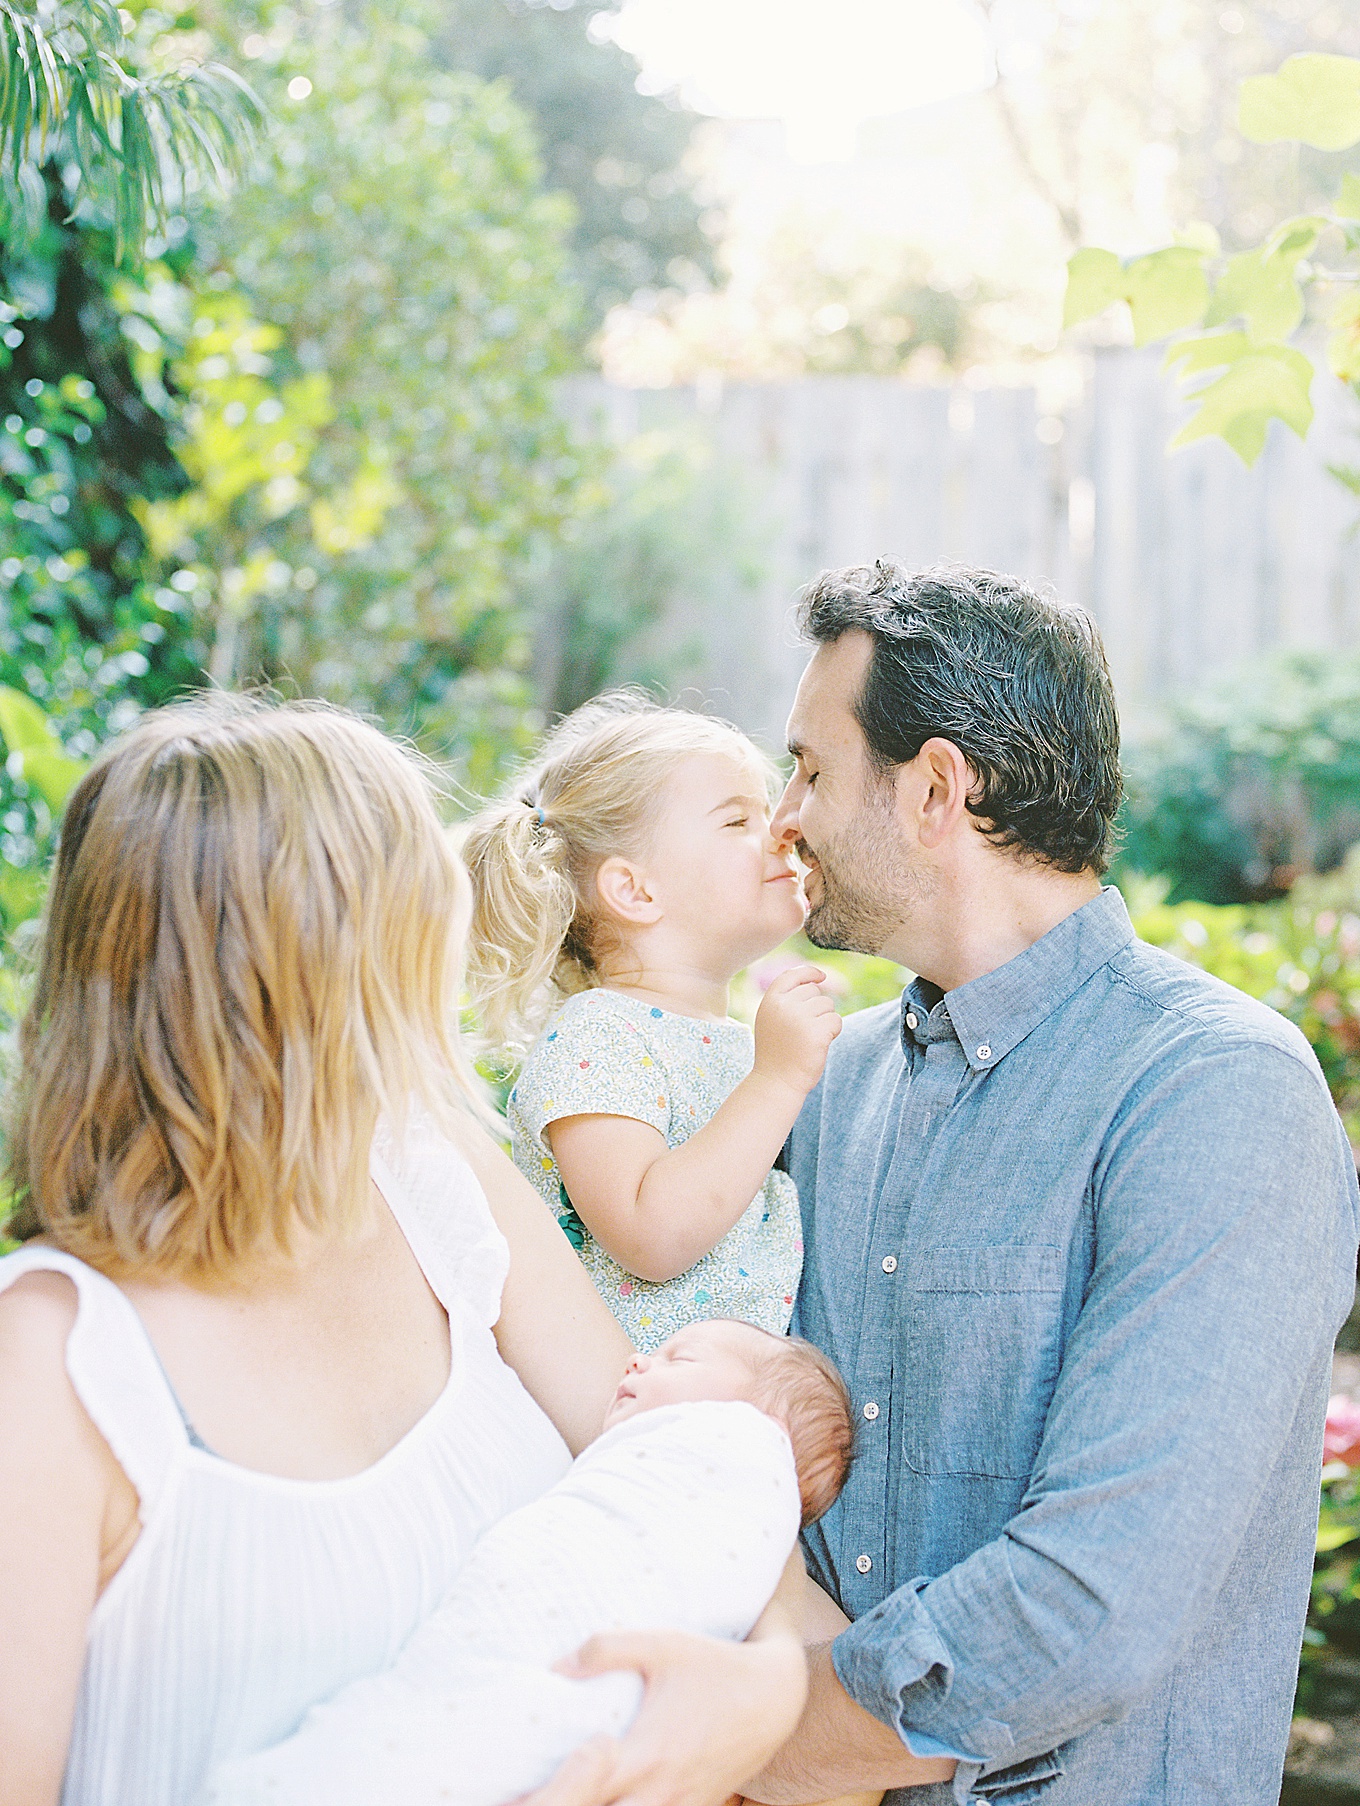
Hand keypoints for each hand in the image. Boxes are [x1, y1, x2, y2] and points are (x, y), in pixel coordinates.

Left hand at [518, 1627, 808, 1805]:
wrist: (777, 1697)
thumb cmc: (715, 1665)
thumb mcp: (664, 1644)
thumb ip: (609, 1647)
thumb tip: (556, 1666)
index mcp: (645, 1756)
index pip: (582, 1792)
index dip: (544, 1799)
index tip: (511, 1796)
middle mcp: (659, 1794)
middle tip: (520, 1802)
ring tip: (556, 1801)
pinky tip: (602, 1800)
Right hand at [753, 966, 841, 1098]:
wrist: (776, 1082)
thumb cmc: (777, 1052)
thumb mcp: (773, 1021)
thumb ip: (786, 1001)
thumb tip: (815, 981)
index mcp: (770, 1001)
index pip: (792, 975)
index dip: (809, 973)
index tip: (821, 977)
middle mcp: (784, 1006)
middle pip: (815, 992)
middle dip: (817, 1008)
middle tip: (805, 1032)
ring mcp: (800, 1018)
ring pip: (828, 1006)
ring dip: (825, 1021)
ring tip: (809, 1039)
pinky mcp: (816, 1032)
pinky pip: (836, 1020)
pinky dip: (833, 1032)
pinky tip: (819, 1045)